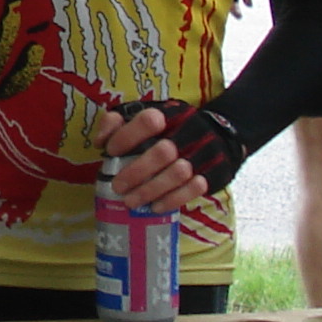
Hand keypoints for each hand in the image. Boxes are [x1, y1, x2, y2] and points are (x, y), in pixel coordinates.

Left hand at [94, 100, 248, 211]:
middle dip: (136, 172)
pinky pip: (195, 189)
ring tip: (130, 201)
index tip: (110, 152)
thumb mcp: (146, 115)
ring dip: (150, 190)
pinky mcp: (215, 173)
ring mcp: (204, 153)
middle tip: (117, 186)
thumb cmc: (171, 127)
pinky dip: (173, 200)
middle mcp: (190, 132)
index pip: (149, 121)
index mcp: (171, 114)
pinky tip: (155, 207)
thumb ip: (119, 122)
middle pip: (163, 152)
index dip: (127, 136)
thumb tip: (101, 141)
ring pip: (178, 174)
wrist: (221, 133)